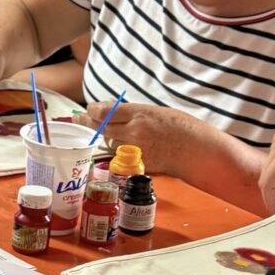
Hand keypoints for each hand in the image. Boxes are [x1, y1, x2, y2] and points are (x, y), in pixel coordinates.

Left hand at [75, 101, 200, 173]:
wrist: (196, 150)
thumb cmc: (181, 128)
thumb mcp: (156, 111)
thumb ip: (132, 112)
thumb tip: (110, 112)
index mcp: (139, 114)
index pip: (103, 112)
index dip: (91, 110)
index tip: (87, 109)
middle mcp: (133, 132)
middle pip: (100, 128)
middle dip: (88, 123)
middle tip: (78, 119)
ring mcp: (134, 150)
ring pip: (108, 143)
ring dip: (105, 138)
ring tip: (106, 133)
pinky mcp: (136, 164)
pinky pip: (119, 157)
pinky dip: (117, 152)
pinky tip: (121, 147)